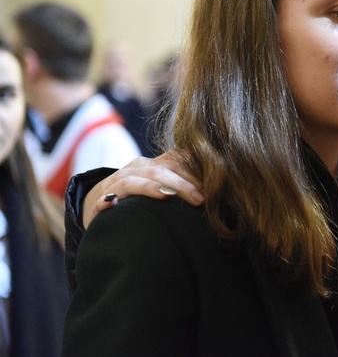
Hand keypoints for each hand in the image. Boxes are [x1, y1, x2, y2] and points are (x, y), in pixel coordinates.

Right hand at [82, 150, 203, 227]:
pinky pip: (101, 201)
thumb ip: (180, 179)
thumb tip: (211, 179)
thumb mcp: (158, 184)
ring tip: (166, 196)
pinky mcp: (97, 204)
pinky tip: (113, 204)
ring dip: (150, 187)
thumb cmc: (136, 197)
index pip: (173, 162)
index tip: (212, 186)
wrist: (95, 205)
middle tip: (200, 198)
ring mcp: (114, 186)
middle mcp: (132, 171)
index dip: (193, 172)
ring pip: (133, 181)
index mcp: (149, 165)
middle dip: (181, 184)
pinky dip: (107, 202)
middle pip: (159, 171)